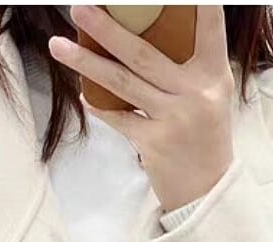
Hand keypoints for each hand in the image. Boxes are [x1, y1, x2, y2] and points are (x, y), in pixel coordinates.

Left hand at [48, 5, 234, 211]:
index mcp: (214, 74)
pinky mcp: (153, 143)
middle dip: (108, 28)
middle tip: (79, 7)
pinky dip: (99, 105)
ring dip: (86, 63)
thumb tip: (142, 32)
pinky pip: (118, 117)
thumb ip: (187, 66)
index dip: (197, 2)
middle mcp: (196, 93)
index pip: (209, 26)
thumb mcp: (210, 95)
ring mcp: (173, 119)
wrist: (207, 190)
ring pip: (122, 83)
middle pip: (144, 53)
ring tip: (58, 45)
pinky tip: (83, 94)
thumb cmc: (204, 136)